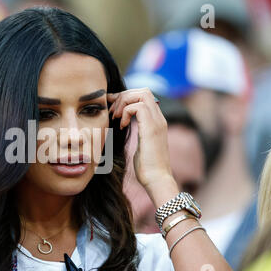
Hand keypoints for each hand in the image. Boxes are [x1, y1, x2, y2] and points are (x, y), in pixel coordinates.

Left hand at [108, 88, 178, 206]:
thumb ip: (136, 132)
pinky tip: (121, 125)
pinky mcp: (151, 128)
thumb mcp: (140, 145)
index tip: (111, 106)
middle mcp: (159, 118)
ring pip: (142, 94)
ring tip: (115, 117)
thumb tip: (122, 126)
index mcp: (156, 121)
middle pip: (144, 90)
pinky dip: (125, 112)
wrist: (156, 180)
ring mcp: (157, 122)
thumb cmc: (147, 168)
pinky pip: (137, 107)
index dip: (126, 97)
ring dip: (124, 102)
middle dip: (124, 96)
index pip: (144, 96)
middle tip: (112, 110)